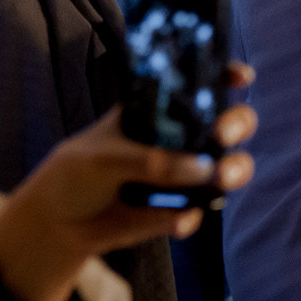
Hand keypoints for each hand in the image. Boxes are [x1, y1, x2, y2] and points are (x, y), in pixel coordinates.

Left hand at [0, 78, 258, 300]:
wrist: (58, 225)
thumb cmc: (75, 173)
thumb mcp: (103, 157)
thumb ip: (151, 160)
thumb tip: (203, 169)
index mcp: (158, 110)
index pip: (198, 84)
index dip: (226, 74)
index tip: (242, 76)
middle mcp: (179, 138)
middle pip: (229, 122)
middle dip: (237, 124)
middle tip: (223, 135)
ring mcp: (184, 174)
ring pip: (228, 166)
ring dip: (234, 170)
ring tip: (221, 180)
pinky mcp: (180, 209)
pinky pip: (198, 211)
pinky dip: (188, 216)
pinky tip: (170, 221)